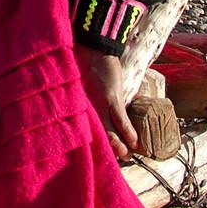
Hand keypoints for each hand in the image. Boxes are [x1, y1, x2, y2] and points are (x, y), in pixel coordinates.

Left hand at [73, 46, 139, 160]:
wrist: (93, 45)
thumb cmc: (80, 61)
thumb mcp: (73, 83)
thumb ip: (74, 98)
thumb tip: (73, 109)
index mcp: (76, 105)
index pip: (81, 129)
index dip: (86, 143)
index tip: (89, 157)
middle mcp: (86, 106)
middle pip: (95, 133)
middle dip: (103, 149)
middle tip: (110, 162)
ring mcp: (99, 102)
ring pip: (109, 130)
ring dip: (118, 145)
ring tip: (124, 157)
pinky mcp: (111, 96)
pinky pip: (120, 118)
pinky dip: (127, 131)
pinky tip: (133, 143)